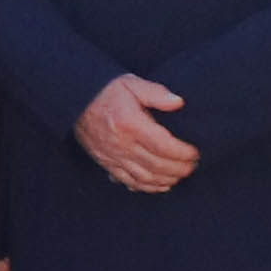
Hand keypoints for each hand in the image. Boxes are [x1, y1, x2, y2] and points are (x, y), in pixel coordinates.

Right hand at [74, 75, 195, 194]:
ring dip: (167, 180)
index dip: (183, 153)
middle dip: (180, 169)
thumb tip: (179, 102)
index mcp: (130, 124)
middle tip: (193, 166)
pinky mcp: (106, 163)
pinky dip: (147, 187)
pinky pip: (129, 181)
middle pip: (157, 165)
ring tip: (180, 176)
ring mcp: (113, 156)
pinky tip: (160, 185)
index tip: (195, 152)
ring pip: (145, 178)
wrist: (74, 100)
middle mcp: (121, 144)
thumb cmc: (106, 91)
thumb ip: (156, 93)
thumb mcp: (132, 83)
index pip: (163, 145)